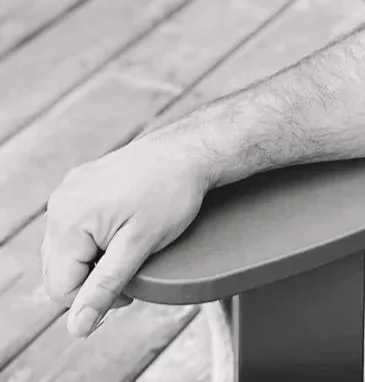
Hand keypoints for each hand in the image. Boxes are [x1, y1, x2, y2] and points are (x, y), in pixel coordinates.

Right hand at [41, 134, 212, 337]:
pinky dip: (92, 238)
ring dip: (92, 258)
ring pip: (64, 251)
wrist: (190, 150)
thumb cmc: (171, 195)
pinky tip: (120, 228)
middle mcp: (60, 203)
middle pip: (58, 270)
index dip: (94, 298)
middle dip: (92, 277)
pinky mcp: (80, 184)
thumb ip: (104, 289)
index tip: (129, 286)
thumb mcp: (139, 247)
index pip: (61, 288)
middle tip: (130, 265)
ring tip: (127, 245)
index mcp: (68, 220)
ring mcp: (68, 190)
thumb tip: (77, 328)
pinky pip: (73, 227)